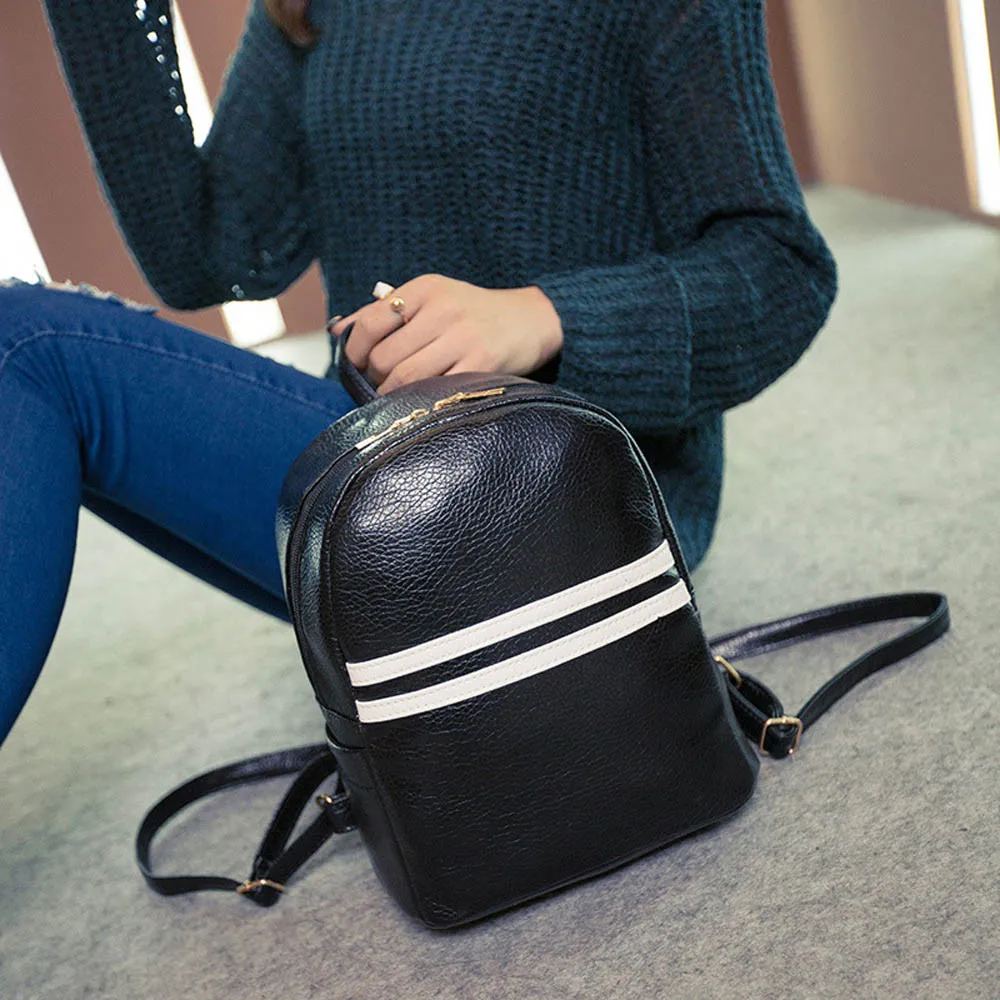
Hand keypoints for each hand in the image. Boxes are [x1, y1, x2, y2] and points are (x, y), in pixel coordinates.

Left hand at [328, 275, 562, 394]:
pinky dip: (421, 401)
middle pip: (384, 357)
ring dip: (394, 395)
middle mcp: (444, 310)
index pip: (371, 322)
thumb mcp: (432, 299)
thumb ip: (385, 313)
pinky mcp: (481, 365)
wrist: (532, 319)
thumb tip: (338, 332)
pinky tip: (424, 400)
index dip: (355, 351)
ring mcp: (463, 338)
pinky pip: (435, 390)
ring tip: (400, 394)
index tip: (358, 365)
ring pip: (405, 378)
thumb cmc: (473, 313)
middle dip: (375, 378)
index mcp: (427, 289)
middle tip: (382, 385)